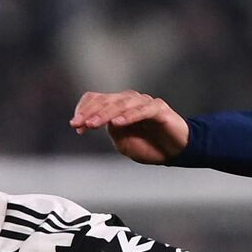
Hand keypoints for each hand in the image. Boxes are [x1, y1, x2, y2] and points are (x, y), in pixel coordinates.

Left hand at [70, 90, 189, 164]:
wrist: (176, 152)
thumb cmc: (150, 147)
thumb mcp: (124, 143)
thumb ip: (113, 132)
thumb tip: (102, 123)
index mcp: (119, 107)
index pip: (98, 99)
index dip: (85, 110)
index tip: (76, 125)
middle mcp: (131, 100)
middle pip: (107, 100)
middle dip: (90, 112)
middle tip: (79, 124)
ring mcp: (145, 103)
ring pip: (122, 103)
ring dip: (106, 113)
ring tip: (93, 124)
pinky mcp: (159, 109)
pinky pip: (142, 110)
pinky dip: (129, 116)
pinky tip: (117, 123)